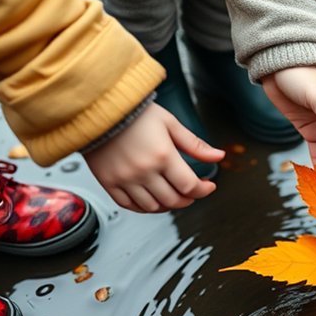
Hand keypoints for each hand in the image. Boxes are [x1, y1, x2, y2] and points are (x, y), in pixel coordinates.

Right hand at [83, 104, 223, 212]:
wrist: (97, 108)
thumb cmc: (134, 113)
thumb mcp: (170, 123)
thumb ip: (195, 145)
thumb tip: (218, 156)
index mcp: (162, 156)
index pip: (190, 186)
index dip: (203, 190)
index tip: (208, 186)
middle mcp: (143, 171)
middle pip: (173, 200)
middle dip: (188, 198)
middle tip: (191, 191)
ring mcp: (124, 179)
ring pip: (152, 207)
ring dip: (167, 205)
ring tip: (173, 194)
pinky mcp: (108, 183)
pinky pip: (129, 206)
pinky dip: (144, 207)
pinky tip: (151, 198)